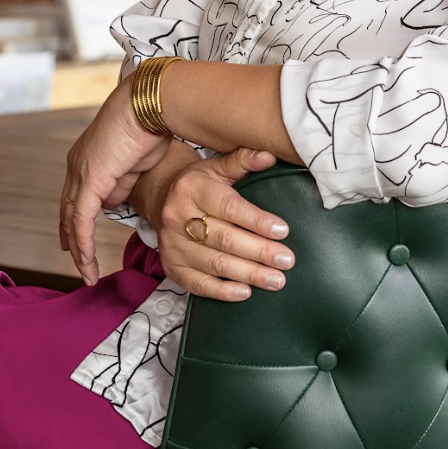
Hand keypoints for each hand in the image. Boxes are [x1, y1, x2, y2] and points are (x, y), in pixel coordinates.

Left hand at [61, 79, 169, 284]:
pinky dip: (83, 243)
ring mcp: (80, 173)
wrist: (151, 106)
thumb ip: (122, 180)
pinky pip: (81, 220)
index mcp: (87, 157)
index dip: (74, 217)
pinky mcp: (90, 181)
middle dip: (69, 236)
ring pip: (72, 220)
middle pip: (68, 209)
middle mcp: (77, 165)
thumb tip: (114, 198)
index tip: (73, 235)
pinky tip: (86, 261)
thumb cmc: (152, 125)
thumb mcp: (136, 160)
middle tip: (72, 258)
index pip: (76, 195)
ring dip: (79, 249)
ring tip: (86, 272)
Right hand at [153, 147, 294, 301]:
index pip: (229, 208)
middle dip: (259, 252)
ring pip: (214, 263)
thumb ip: (244, 161)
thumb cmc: (199, 183)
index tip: (283, 231)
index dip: (257, 221)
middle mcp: (178, 217)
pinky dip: (222, 291)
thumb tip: (269, 155)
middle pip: (224, 239)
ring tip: (276, 280)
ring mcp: (172, 244)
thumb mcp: (218, 167)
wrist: (161, 198)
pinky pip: (197, 284)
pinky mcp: (171, 266)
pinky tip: (245, 292)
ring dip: (248, 274)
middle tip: (287, 261)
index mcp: (193, 189)